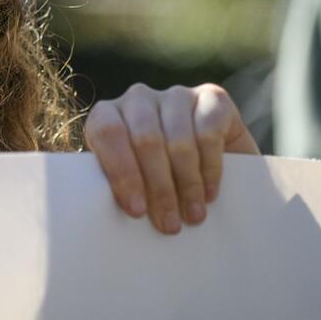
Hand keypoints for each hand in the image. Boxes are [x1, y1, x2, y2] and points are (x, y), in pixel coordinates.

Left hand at [85, 83, 259, 235]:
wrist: (209, 169)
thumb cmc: (157, 182)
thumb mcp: (133, 183)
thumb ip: (121, 190)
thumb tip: (123, 216)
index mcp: (108, 115)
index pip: (107, 132)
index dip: (122, 172)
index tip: (137, 210)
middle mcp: (139, 98)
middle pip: (146, 139)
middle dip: (159, 187)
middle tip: (169, 224)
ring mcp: (176, 95)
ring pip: (179, 139)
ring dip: (187, 184)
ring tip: (192, 216)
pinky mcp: (212, 98)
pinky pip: (209, 131)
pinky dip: (210, 168)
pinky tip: (209, 193)